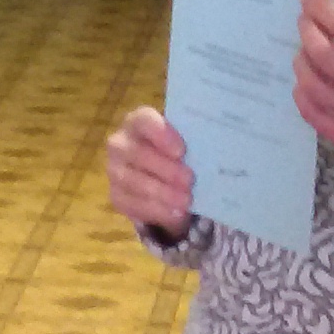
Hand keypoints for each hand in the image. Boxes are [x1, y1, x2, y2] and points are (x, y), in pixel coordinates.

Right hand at [104, 106, 195, 239]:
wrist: (162, 178)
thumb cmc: (177, 153)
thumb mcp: (186, 144)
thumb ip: (194, 143)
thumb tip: (218, 148)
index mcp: (138, 122)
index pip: (143, 120)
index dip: (160, 134)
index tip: (181, 150)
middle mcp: (120, 143)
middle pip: (137, 153)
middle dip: (165, 168)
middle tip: (190, 180)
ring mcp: (115, 170)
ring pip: (134, 181)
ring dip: (162, 192)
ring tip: (186, 201)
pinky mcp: (117, 196)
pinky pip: (133, 204)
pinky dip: (156, 210)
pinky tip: (175, 214)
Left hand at [293, 0, 333, 153]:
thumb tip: (333, 19)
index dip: (322, 9)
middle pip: (323, 53)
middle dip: (308, 31)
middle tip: (303, 22)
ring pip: (311, 83)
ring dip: (301, 61)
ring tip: (302, 52)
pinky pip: (312, 112)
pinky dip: (302, 94)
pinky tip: (302, 83)